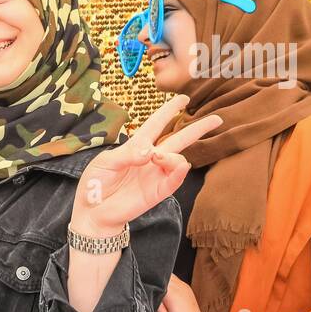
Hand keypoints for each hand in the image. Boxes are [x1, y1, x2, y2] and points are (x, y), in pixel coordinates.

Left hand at [71, 94, 221, 235]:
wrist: (93, 213)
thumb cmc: (96, 185)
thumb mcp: (105, 163)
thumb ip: (126, 155)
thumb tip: (150, 150)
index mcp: (136, 147)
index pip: (155, 125)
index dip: (169, 111)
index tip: (183, 99)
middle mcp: (150, 159)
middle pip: (178, 139)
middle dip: (197, 128)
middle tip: (217, 119)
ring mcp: (156, 175)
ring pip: (178, 159)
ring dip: (173, 154)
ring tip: (158, 156)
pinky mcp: (158, 192)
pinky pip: (174, 180)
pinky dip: (179, 171)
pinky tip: (182, 165)